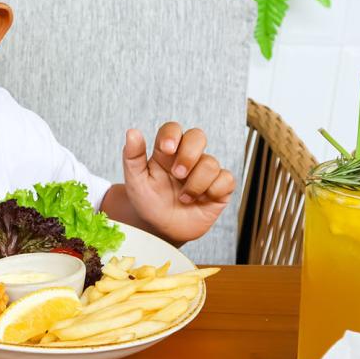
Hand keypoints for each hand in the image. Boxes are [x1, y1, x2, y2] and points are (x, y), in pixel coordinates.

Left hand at [122, 122, 234, 245]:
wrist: (162, 229)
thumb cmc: (149, 202)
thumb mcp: (135, 181)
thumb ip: (132, 156)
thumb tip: (132, 132)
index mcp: (166, 152)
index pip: (173, 129)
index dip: (172, 134)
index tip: (166, 149)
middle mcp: (187, 157)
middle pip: (197, 136)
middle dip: (189, 155)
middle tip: (177, 174)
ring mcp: (204, 171)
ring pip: (210, 163)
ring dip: (195, 184)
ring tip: (183, 198)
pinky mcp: (220, 187)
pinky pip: (226, 179)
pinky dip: (213, 191)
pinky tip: (201, 200)